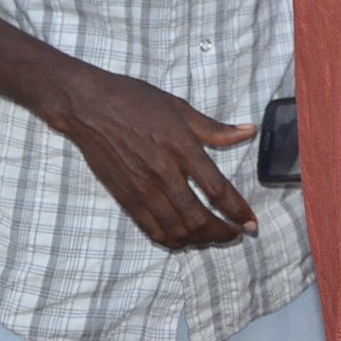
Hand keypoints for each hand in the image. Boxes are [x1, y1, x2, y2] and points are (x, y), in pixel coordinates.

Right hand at [40, 60, 258, 249]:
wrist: (90, 106)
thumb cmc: (135, 101)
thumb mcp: (180, 108)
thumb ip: (215, 129)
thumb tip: (248, 132)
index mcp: (181, 147)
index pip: (217, 189)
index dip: (238, 210)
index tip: (250, 222)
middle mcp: (163, 172)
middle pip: (198, 217)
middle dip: (222, 232)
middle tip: (235, 234)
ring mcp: (142, 188)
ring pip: (176, 228)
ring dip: (199, 239)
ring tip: (213, 237)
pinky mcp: (125, 197)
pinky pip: (152, 228)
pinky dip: (171, 239)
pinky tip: (182, 238)